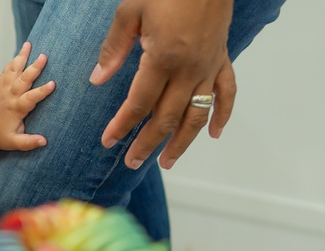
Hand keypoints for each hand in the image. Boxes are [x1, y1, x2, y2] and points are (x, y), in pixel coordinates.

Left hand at [0, 42, 55, 152]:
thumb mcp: (14, 143)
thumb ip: (28, 142)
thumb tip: (44, 141)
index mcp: (15, 109)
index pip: (30, 98)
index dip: (41, 91)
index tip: (52, 84)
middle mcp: (9, 96)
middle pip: (23, 80)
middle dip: (33, 68)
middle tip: (44, 56)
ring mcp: (3, 89)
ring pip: (13, 71)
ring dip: (21, 57)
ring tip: (29, 44)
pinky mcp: (0, 86)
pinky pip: (6, 71)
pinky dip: (13, 62)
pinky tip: (21, 53)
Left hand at [91, 0, 233, 168]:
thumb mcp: (131, 11)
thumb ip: (114, 48)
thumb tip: (97, 79)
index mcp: (163, 58)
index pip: (139, 103)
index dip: (122, 125)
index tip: (108, 141)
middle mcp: (189, 69)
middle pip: (167, 117)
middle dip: (147, 143)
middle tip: (131, 162)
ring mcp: (209, 66)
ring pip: (197, 114)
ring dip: (182, 142)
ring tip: (166, 161)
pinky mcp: (223, 59)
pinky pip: (226, 93)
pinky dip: (222, 115)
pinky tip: (213, 134)